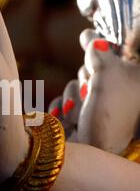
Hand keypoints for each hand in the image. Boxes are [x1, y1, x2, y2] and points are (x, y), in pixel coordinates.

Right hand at [49, 29, 139, 152]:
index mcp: (129, 79)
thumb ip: (98, 50)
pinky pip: (61, 103)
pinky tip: (70, 120)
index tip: (87, 37)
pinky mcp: (77, 120)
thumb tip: (91, 36)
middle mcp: (112, 92)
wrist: (95, 155)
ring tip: (82, 116)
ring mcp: (94, 108)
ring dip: (75, 99)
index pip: (109, 51)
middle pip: (87, 69)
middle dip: (86, 80)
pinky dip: (63, 110)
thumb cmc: (109, 114)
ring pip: (72, 86)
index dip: (97, 45)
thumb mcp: (107, 73)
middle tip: (92, 95)